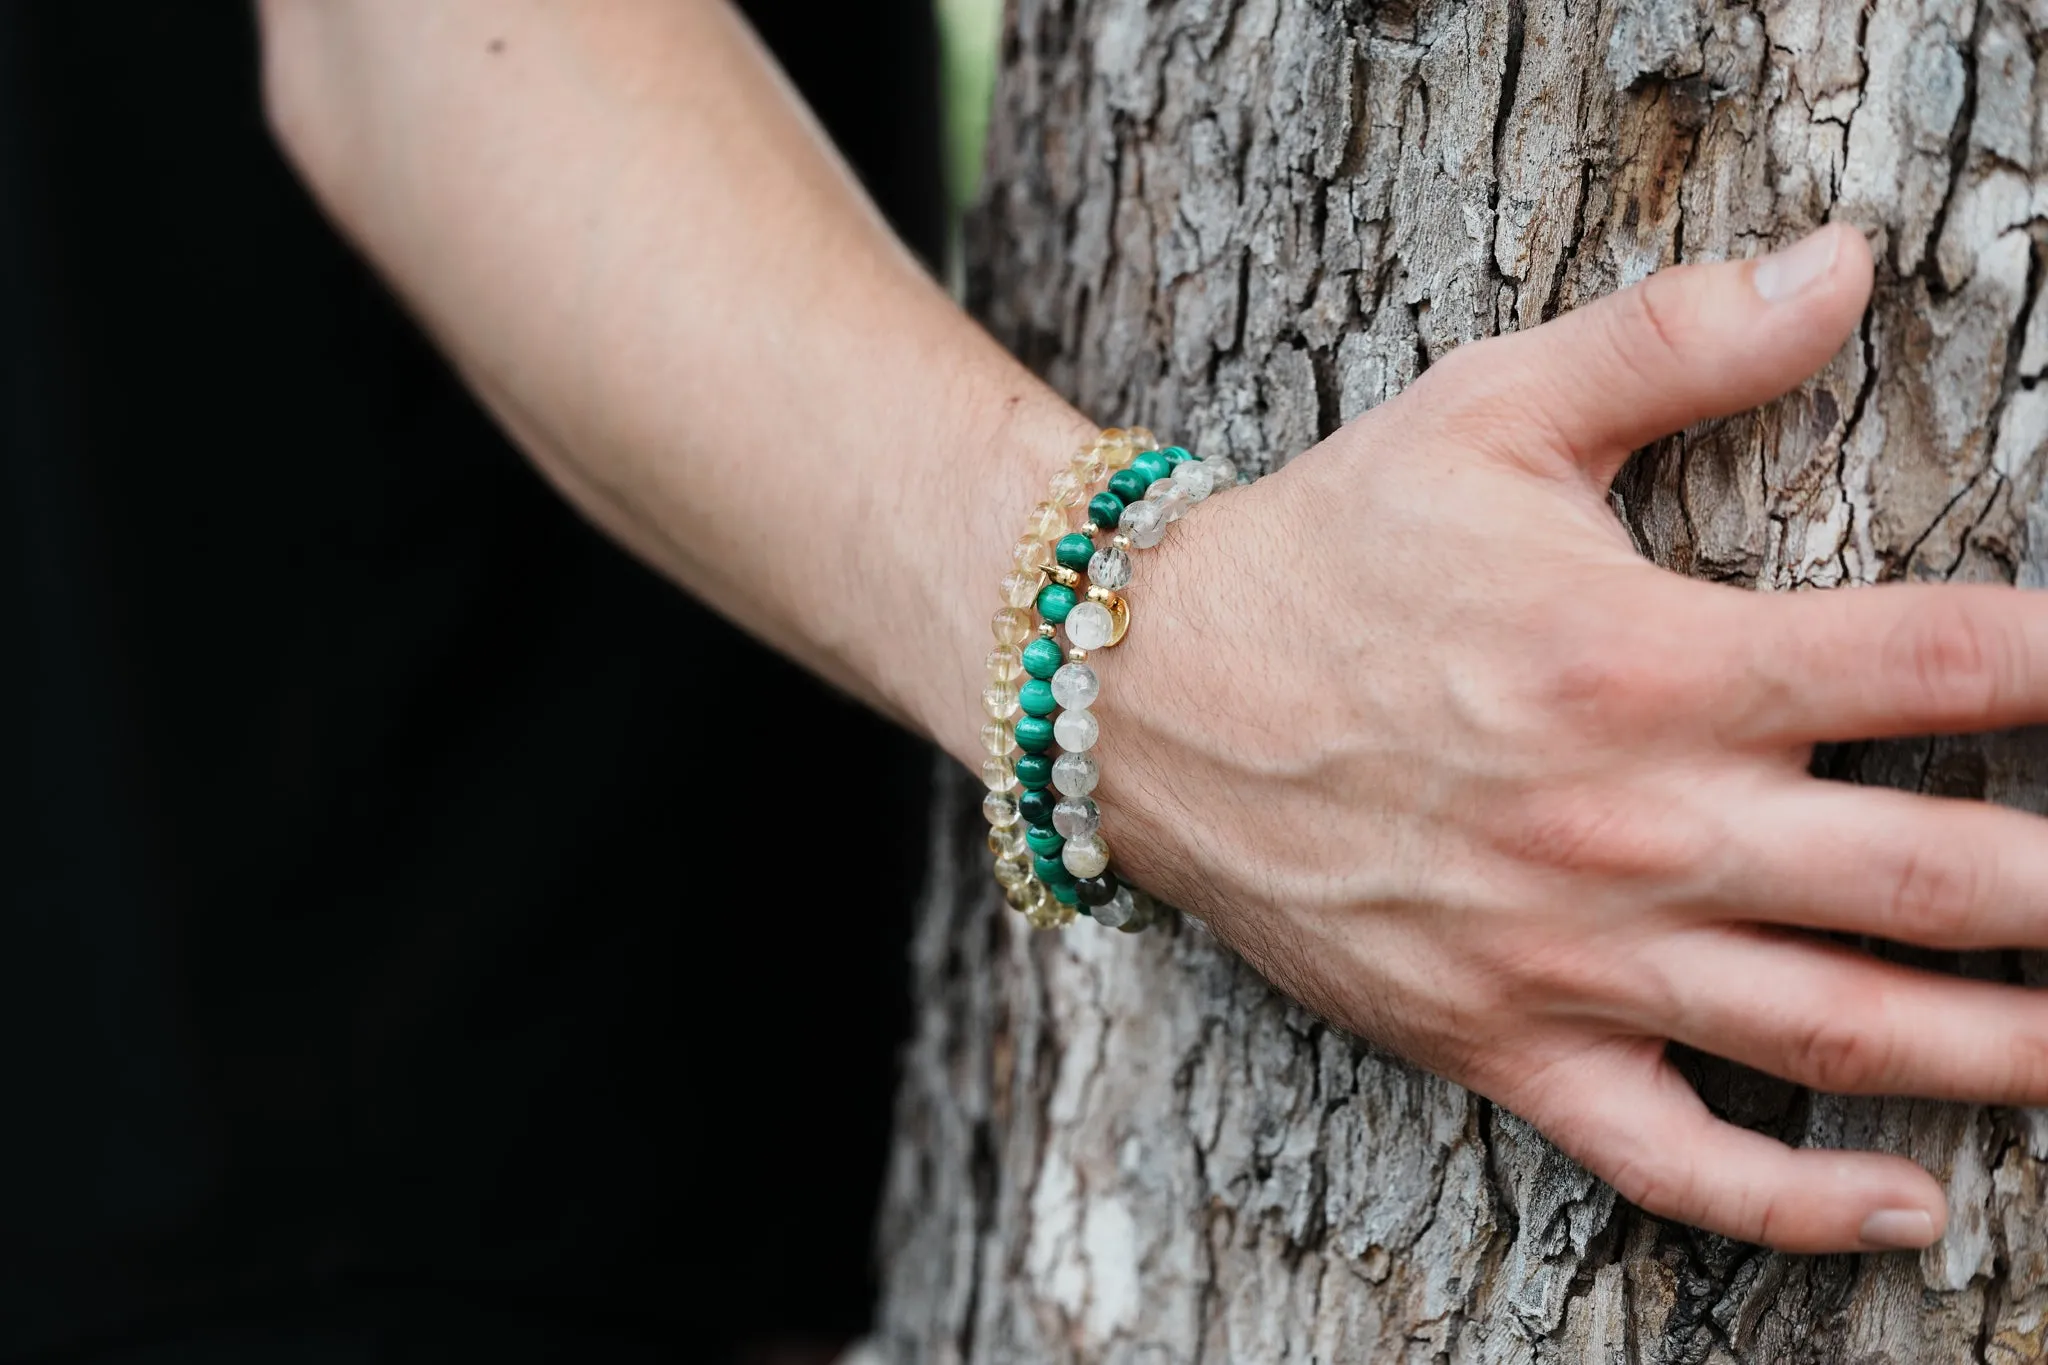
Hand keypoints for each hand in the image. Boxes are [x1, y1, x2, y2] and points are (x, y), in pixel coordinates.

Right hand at [1102, 223, 2047, 1253]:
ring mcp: (1575, 954)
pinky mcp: (1504, 1040)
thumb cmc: (1329, 551)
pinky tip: (1910, 1206)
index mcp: (1655, 658)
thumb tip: (1849, 261)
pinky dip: (1799, 1205)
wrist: (1149, 695)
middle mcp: (1636, 823)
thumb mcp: (1490, 412)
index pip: (1946, 662)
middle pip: (1943, 880)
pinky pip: (1675, 1157)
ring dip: (2012, 1054)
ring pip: (1844, 1032)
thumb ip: (1677, 341)